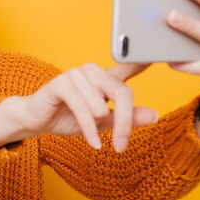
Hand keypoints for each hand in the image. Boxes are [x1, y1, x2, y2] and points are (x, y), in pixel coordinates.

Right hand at [21, 63, 155, 152]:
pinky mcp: (60, 83)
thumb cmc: (67, 117)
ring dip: (99, 126)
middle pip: (122, 92)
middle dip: (125, 122)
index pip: (130, 65)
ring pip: (101, 103)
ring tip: (96, 138)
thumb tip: (153, 115)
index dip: (147, 59)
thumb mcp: (102, 122)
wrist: (36, 120)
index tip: (163, 53)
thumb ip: (125, 118)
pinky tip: (92, 142)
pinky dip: (88, 128)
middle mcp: (92, 71)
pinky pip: (83, 108)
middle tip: (121, 145)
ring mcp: (76, 74)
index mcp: (104, 77)